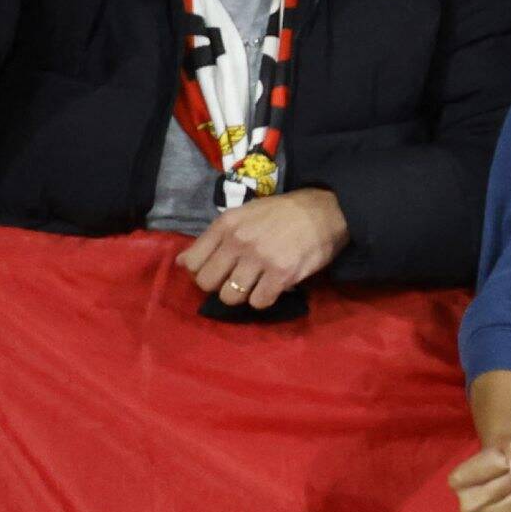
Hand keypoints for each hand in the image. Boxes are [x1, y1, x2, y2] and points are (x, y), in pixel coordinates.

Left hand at [177, 187, 347, 307]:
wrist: (329, 209)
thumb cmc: (285, 212)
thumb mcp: (245, 214)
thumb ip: (214, 237)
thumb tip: (181, 263)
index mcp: (227, 225)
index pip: (192, 262)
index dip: (202, 271)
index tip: (219, 270)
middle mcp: (239, 241)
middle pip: (207, 283)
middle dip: (220, 286)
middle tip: (237, 280)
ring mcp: (260, 258)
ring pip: (230, 297)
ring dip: (242, 295)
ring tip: (256, 284)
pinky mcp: (282, 274)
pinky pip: (258, 302)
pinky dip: (264, 299)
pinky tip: (272, 287)